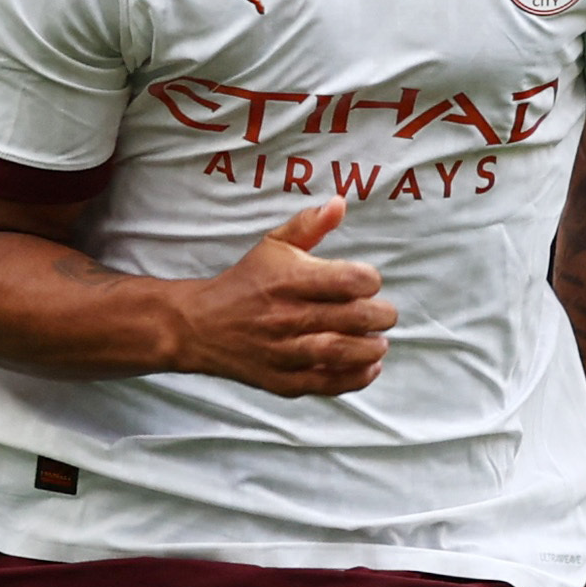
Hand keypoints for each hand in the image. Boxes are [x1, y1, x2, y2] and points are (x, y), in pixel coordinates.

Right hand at [177, 199, 394, 396]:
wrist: (200, 326)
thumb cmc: (245, 282)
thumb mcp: (272, 245)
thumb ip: (309, 226)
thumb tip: (341, 203)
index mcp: (288, 280)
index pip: (347, 281)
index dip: (369, 280)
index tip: (368, 282)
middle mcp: (286, 316)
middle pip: (353, 318)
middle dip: (381, 316)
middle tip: (385, 314)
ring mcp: (284, 352)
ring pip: (342, 352)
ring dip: (372, 348)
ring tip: (379, 341)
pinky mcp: (283, 381)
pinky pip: (328, 384)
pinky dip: (356, 377)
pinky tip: (369, 365)